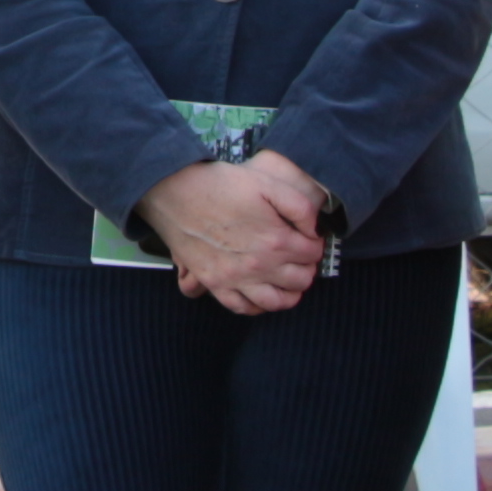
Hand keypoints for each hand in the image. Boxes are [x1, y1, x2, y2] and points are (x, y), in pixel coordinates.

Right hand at [142, 154, 321, 313]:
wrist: (175, 192)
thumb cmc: (220, 184)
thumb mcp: (267, 183)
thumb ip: (299, 206)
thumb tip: (313, 230)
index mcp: (276, 240)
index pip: (313, 254)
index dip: (316, 244)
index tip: (310, 237)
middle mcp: (259, 266)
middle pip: (301, 280)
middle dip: (308, 268)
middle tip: (302, 257)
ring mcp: (235, 278)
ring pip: (276, 301)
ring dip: (290, 293)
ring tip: (290, 281)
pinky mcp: (214, 283)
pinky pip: (242, 307)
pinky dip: (258, 306)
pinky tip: (262, 295)